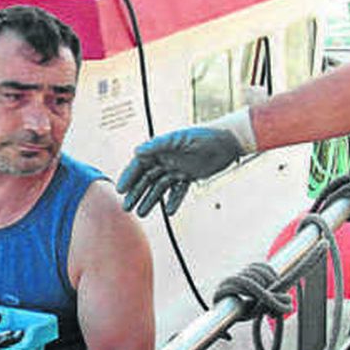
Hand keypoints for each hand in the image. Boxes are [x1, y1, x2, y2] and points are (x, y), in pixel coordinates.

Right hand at [116, 127, 244, 217]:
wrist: (228, 141)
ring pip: (160, 187)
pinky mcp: (189, 176)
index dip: (129, 177)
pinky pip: (178, 191)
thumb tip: (137, 152)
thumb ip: (158, 145)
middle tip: (127, 207)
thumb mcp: (179, 139)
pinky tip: (169, 211)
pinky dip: (173, 200)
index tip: (121, 190)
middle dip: (136, 193)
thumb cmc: (204, 136)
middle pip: (147, 178)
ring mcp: (177, 168)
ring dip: (150, 200)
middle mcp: (166, 158)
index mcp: (160, 148)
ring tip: (141, 213)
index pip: (139, 164)